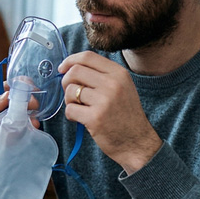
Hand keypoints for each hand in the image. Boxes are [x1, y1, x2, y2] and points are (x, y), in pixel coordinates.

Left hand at [0, 81, 47, 169]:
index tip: (31, 89)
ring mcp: (1, 122)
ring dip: (27, 119)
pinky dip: (21, 132)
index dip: (22, 87)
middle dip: (28, 103)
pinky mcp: (1, 136)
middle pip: (18, 103)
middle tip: (33, 106)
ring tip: (32, 122)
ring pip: (19, 118)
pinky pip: (14, 133)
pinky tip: (24, 132)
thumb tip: (8, 96)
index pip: (11, 87)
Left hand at [59, 50, 161, 172]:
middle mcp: (113, 84)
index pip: (87, 56)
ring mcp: (104, 101)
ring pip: (70, 90)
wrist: (137, 142)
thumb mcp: (122, 87)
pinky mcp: (95, 118)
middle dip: (66, 81)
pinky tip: (80, 119)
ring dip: (69, 100)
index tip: (63, 68)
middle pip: (75, 71)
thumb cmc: (125, 115)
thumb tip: (71, 67)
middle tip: (71, 93)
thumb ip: (101, 75)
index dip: (70, 60)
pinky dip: (71, 115)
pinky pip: (70, 109)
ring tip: (79, 108)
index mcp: (119, 73)